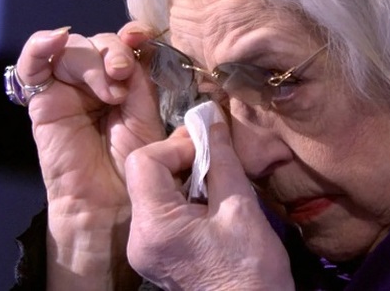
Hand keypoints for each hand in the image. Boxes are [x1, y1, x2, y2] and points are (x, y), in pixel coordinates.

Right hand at [15, 24, 165, 286]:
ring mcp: (70, 89)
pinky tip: (57, 39)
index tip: (145, 36)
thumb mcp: (150, 117)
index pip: (128, 44)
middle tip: (124, 75)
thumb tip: (147, 47)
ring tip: (110, 91)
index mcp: (129, 83)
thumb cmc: (136, 166)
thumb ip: (146, 83)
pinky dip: (42, 45)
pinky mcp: (44, 100)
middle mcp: (98, 82)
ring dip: (94, 61)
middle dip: (116, 52)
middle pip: (102, 42)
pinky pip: (34, 63)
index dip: (136, 34)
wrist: (111, 202)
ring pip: (76, 49)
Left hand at [125, 121, 293, 289]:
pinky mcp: (158, 256)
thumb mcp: (241, 208)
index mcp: (153, 226)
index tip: (210, 148)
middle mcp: (139, 238)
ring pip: (155, 192)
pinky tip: (213, 201)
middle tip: (217, 155)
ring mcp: (145, 250)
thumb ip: (223, 161)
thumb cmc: (250, 268)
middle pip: (146, 176)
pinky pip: (162, 212)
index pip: (144, 161)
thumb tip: (214, 122)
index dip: (177, 145)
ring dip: (187, 177)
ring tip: (220, 179)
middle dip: (183, 158)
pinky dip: (186, 197)